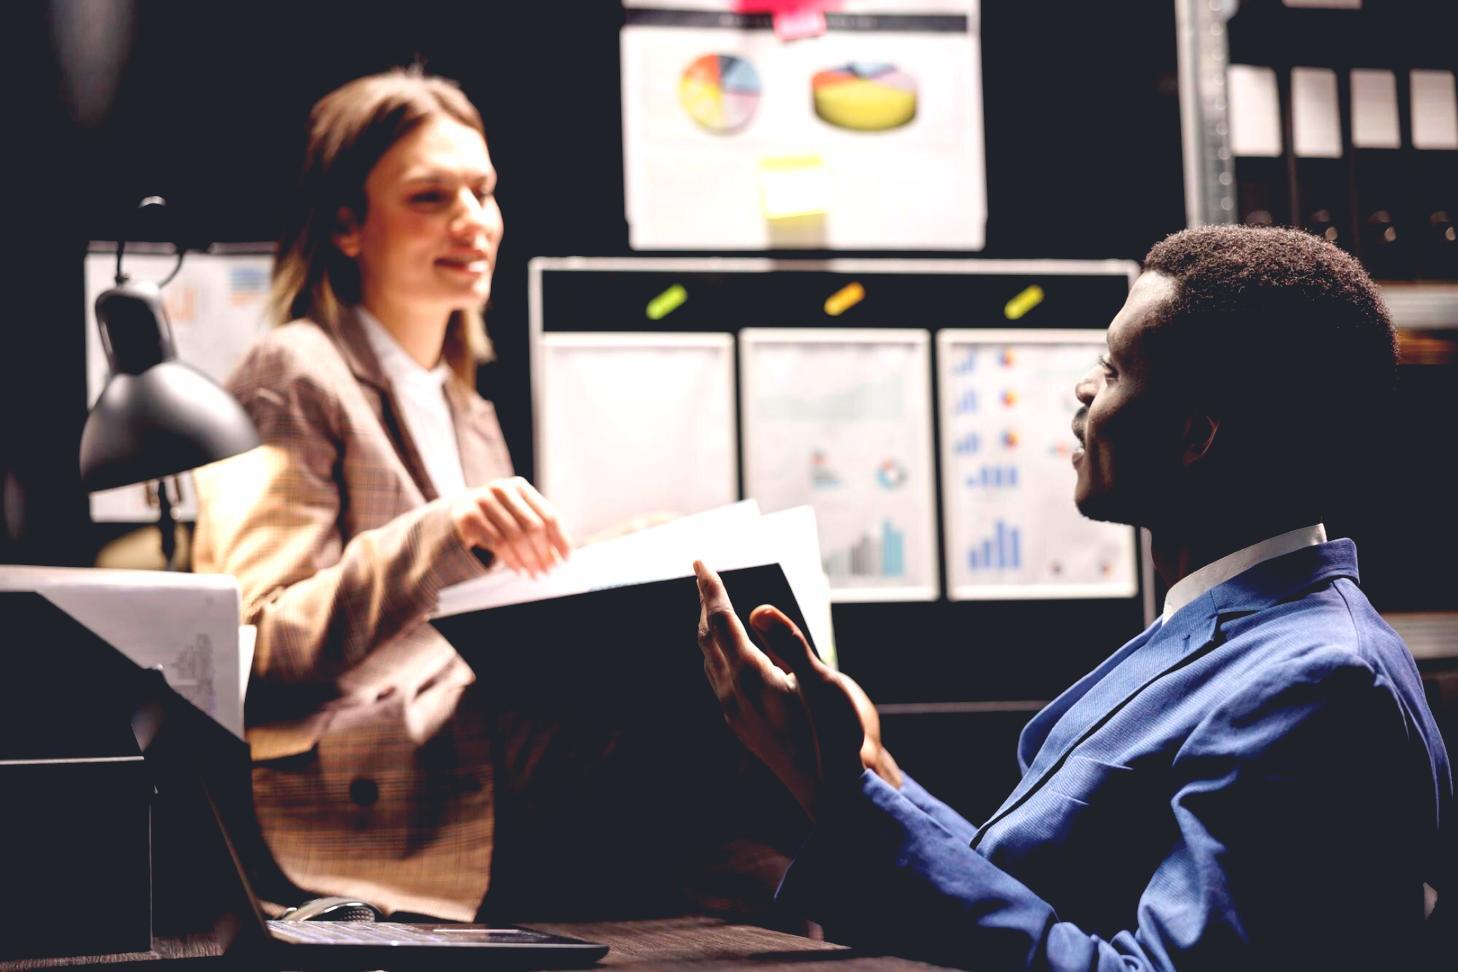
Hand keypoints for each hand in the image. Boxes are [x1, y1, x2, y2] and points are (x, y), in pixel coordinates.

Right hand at [452, 477, 571, 576]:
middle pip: (533, 526)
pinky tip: (518, 569)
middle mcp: (501, 489)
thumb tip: (561, 555)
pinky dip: (511, 560)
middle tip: (547, 570)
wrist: (459, 512)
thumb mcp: (517, 515)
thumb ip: (538, 528)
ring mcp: (483, 501)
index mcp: (520, 486)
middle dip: (543, 552)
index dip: (560, 539)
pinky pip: (497, 543)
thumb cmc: (497, 517)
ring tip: (534, 572)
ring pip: (515, 536)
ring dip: (528, 559)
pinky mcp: (469, 517)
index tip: (565, 559)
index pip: (548, 514)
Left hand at [694, 561, 899, 820]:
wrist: (834, 798)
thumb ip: (789, 642)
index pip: (720, 621)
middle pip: (708, 638)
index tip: (698, 561)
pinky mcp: (743, 728)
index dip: (709, 588)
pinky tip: (729, 657)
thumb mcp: (822, 681)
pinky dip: (717, 653)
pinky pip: (718, 679)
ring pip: (709, 661)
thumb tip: (755, 609)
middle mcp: (734, 695)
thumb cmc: (836, 737)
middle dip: (704, 604)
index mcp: (750, 677)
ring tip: (711, 609)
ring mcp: (735, 714)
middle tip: (702, 576)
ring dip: (708, 630)